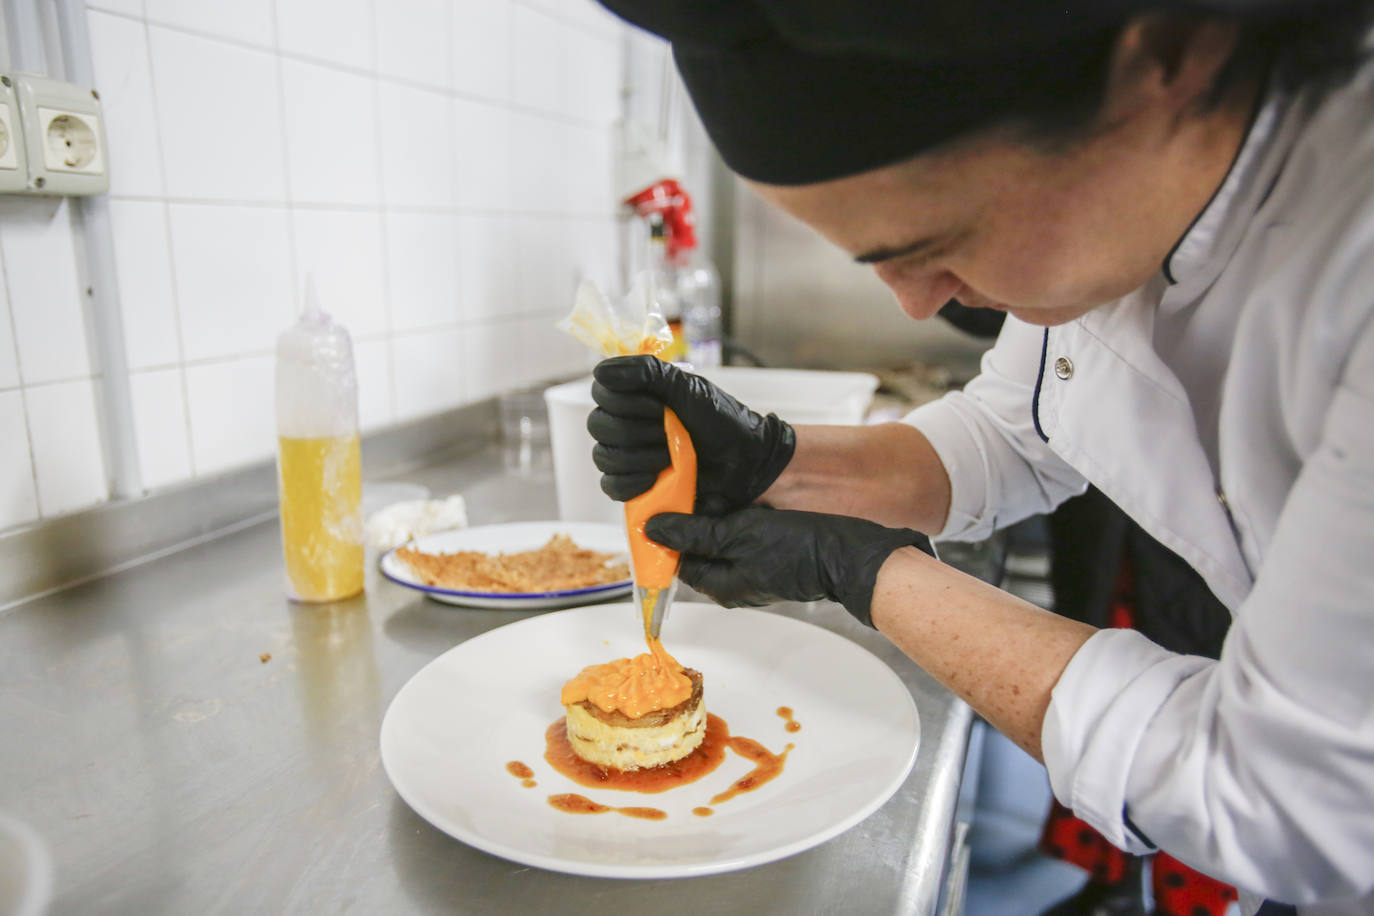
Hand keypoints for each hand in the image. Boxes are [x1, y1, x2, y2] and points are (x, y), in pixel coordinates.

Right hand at [588, 355, 795, 513]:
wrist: (746, 461)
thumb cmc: (721, 420)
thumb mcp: (688, 388)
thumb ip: (647, 373)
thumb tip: (600, 371)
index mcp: (636, 395)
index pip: (601, 392)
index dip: (625, 401)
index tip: (660, 405)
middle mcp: (627, 423)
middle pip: (598, 425)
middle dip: (637, 430)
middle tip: (669, 431)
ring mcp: (629, 456)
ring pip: (604, 456)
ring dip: (639, 456)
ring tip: (670, 456)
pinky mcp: (635, 486)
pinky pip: (611, 486)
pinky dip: (630, 483)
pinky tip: (653, 479)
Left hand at [645, 507, 933, 625]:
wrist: (847, 554)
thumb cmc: (798, 549)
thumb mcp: (738, 536)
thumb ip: (694, 534)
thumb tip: (653, 531)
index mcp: (720, 586)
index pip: (678, 559)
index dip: (669, 532)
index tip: (665, 503)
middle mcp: (735, 583)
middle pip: (699, 549)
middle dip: (694, 521)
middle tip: (695, 492)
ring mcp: (754, 571)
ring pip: (721, 540)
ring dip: (717, 516)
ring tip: (720, 493)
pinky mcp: (771, 558)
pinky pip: (743, 537)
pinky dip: (738, 518)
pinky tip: (744, 501)